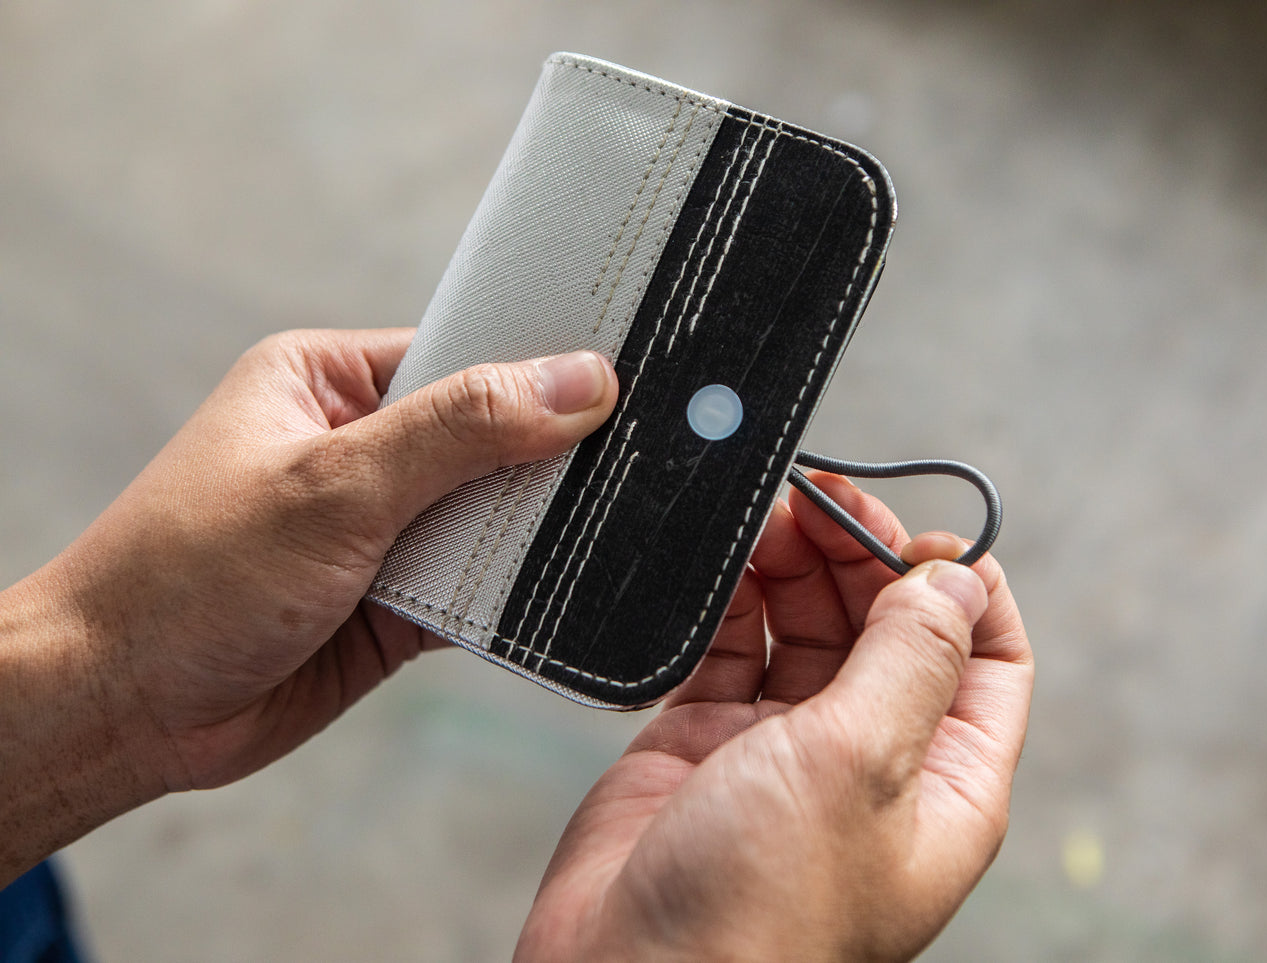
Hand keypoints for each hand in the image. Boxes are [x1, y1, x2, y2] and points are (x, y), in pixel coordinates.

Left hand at [0, 329, 616, 881]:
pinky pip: (481, 587)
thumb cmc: (188, 577)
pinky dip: (521, 594)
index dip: (542, 364)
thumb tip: (577, 381)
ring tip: (637, 517)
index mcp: (329, 381)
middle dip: (556, 454)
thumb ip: (461, 430)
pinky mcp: (397, 603)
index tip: (632, 370)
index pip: (464, 353)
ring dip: (541, 529)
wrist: (121, 712)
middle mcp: (362, 448)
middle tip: (655, 450)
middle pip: (492, 437)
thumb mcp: (334, 484)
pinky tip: (581, 587)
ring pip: (493, 516)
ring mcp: (382, 528)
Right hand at [517, 476, 1032, 960]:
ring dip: (796, 568)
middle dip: (865, 557)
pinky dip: (731, 603)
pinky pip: (731, 652)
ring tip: (773, 517)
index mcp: (943, 784)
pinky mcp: (705, 747)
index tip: (922, 536)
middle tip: (825, 500)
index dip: (966, 588)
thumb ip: (910, 658)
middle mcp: (870, 764)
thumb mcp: (862, 765)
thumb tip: (956, 580)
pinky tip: (728, 564)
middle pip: (890, 630)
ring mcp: (784, 754)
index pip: (989, 661)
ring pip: (806, 631)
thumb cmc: (759, 913)